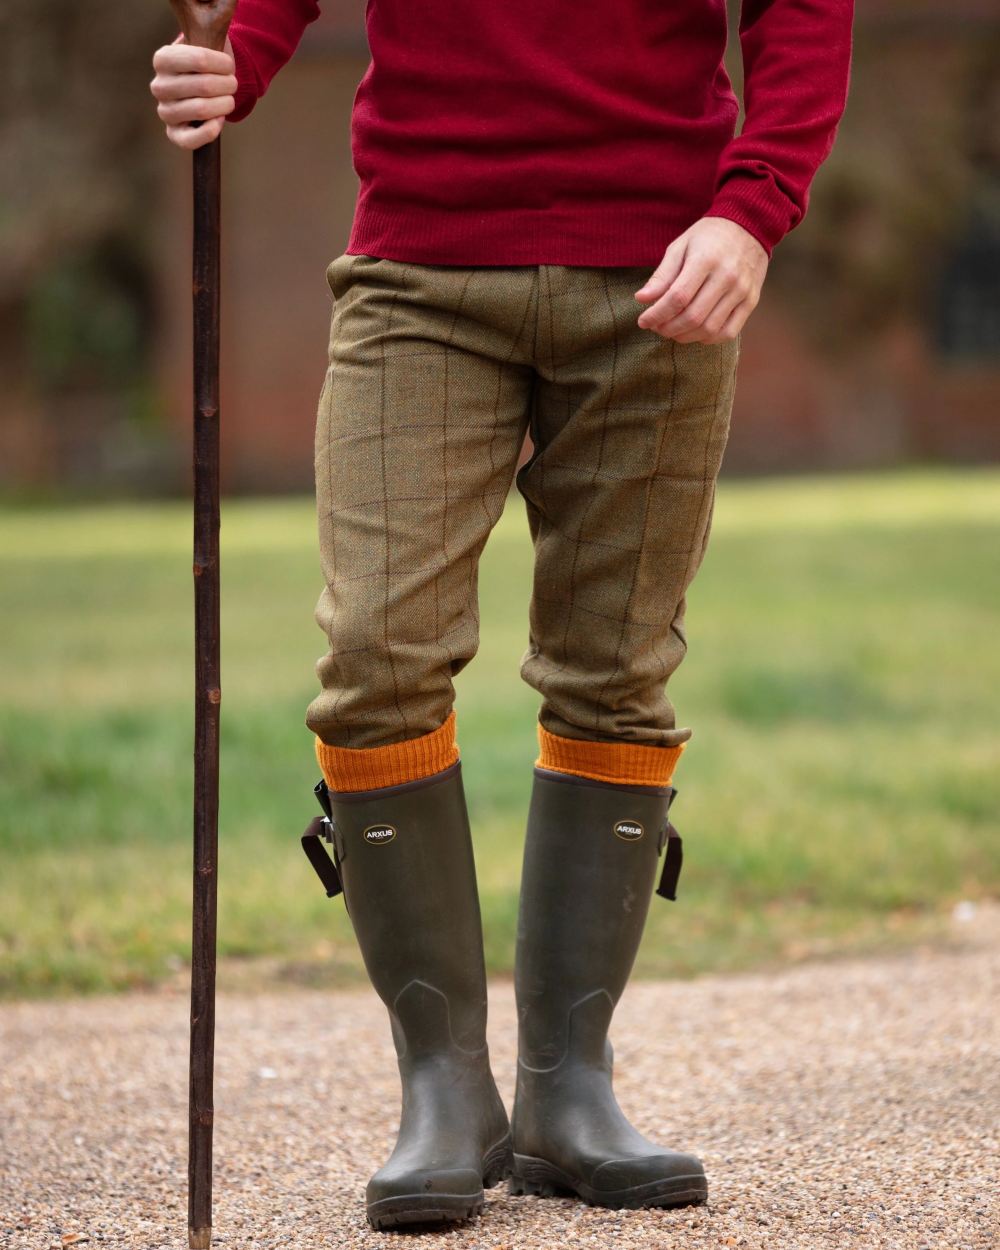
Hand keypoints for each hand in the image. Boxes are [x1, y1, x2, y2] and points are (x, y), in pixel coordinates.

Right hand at [150, 34, 236, 149]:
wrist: (203, 87)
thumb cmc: (207, 65)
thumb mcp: (205, 43)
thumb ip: (209, 33)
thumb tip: (219, 23)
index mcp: (163, 59)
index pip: (201, 59)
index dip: (223, 64)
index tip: (229, 65)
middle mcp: (159, 86)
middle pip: (205, 86)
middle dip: (228, 85)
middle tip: (233, 83)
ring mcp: (165, 111)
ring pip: (202, 110)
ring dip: (225, 105)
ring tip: (229, 99)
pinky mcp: (173, 134)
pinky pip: (193, 139)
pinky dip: (213, 128)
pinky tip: (219, 118)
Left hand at [634, 217, 768, 343]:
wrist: (749, 226)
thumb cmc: (708, 237)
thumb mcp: (681, 247)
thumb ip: (662, 275)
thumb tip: (641, 299)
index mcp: (705, 260)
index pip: (677, 298)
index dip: (657, 314)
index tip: (643, 321)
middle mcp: (727, 276)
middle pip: (692, 317)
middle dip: (668, 328)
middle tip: (656, 327)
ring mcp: (742, 291)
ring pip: (709, 329)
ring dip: (685, 336)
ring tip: (672, 330)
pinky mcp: (751, 301)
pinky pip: (729, 332)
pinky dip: (708, 339)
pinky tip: (695, 332)